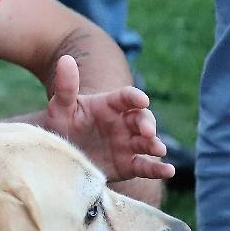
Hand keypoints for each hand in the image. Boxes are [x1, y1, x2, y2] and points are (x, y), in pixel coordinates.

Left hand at [40, 55, 173, 181]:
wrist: (60, 153)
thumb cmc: (62, 125)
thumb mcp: (60, 107)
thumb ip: (66, 86)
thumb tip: (65, 59)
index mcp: (109, 105)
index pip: (126, 97)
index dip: (135, 97)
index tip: (142, 100)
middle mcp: (122, 123)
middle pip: (142, 118)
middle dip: (147, 123)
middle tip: (147, 131)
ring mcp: (127, 144)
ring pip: (147, 141)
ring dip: (155, 144)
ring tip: (159, 150)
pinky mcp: (128, 165)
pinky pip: (146, 166)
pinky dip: (159, 169)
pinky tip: (169, 171)